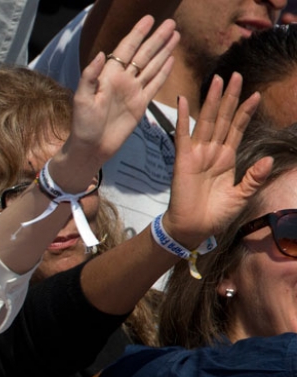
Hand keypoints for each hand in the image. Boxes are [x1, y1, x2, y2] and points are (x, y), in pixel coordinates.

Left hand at [52, 16, 178, 190]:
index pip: (126, 49)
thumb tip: (99, 54)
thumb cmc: (83, 124)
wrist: (92, 148)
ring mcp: (133, 91)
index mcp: (108, 76)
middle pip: (144, 54)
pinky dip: (163, 72)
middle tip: (171, 22)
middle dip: (157, 38)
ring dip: (164, 51)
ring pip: (152, 66)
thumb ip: (89, 76)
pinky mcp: (140, 104)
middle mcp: (122, 80)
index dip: (137, 34)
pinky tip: (171, 60)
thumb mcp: (82, 99)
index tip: (149, 19)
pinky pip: (155, 84)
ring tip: (176, 35)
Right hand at [161, 72, 271, 247]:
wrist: (194, 228)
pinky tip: (184, 100)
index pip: (237, 129)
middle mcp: (213, 151)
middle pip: (223, 118)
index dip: (246, 112)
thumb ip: (253, 178)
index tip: (256, 94)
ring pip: (207, 121)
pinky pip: (183, 135)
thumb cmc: (215, 214)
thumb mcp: (241, 196)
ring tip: (219, 80)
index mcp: (227, 158)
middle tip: (236, 74)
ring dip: (212, 100)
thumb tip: (267, 159)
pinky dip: (184, 117)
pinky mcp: (183, 159)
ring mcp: (197, 153)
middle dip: (231, 97)